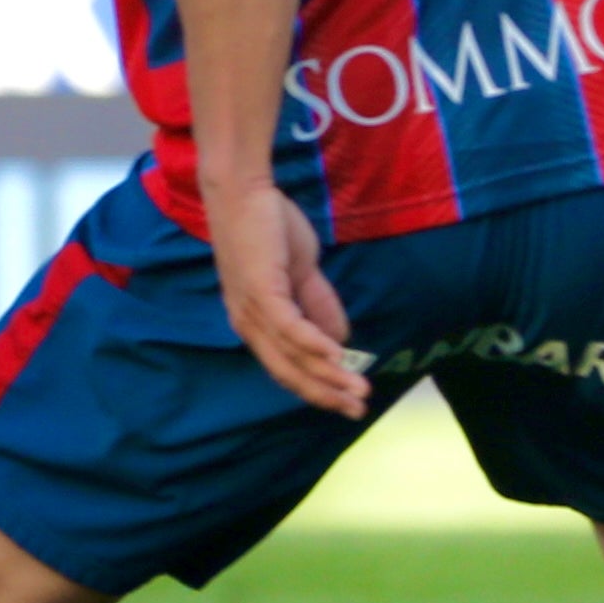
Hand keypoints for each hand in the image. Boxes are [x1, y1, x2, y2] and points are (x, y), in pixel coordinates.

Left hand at [204, 176, 368, 419]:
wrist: (244, 191)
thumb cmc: (267, 227)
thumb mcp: (300, 272)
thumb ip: (317, 305)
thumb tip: (341, 341)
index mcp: (255, 322)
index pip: (286, 368)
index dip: (318, 388)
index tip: (347, 403)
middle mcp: (248, 324)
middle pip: (289, 372)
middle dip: (326, 394)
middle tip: (358, 411)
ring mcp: (252, 309)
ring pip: (293, 355)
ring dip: (329, 376)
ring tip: (359, 390)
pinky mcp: (261, 291)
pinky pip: (290, 328)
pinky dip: (314, 346)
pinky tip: (338, 359)